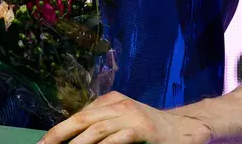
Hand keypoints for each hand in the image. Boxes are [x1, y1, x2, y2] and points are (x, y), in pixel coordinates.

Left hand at [39, 92, 212, 143]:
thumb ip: (101, 127)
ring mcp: (132, 115)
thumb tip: (70, 139)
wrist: (185, 129)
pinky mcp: (143, 129)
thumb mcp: (122, 123)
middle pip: (81, 120)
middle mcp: (119, 105)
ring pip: (96, 130)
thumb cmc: (150, 131)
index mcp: (110, 102)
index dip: (57, 132)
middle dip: (57, 136)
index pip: (77, 117)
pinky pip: (118, 139)